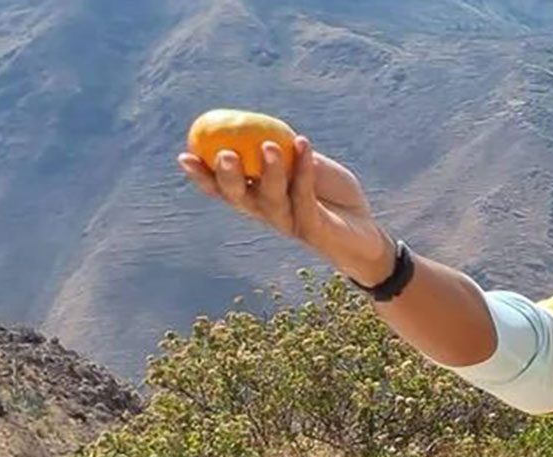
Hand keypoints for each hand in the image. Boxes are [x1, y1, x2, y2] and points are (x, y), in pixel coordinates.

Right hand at [178, 136, 394, 284]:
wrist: (368, 231)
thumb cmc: (333, 196)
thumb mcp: (307, 167)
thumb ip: (285, 152)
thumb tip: (259, 129)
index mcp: (258, 198)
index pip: (224, 189)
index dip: (203, 176)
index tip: (184, 155)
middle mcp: (268, 213)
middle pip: (239, 198)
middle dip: (226, 177)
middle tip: (223, 154)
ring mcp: (290, 223)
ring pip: (271, 200)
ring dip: (269, 171)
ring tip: (269, 146)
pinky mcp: (313, 229)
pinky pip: (305, 197)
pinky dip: (304, 170)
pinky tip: (304, 145)